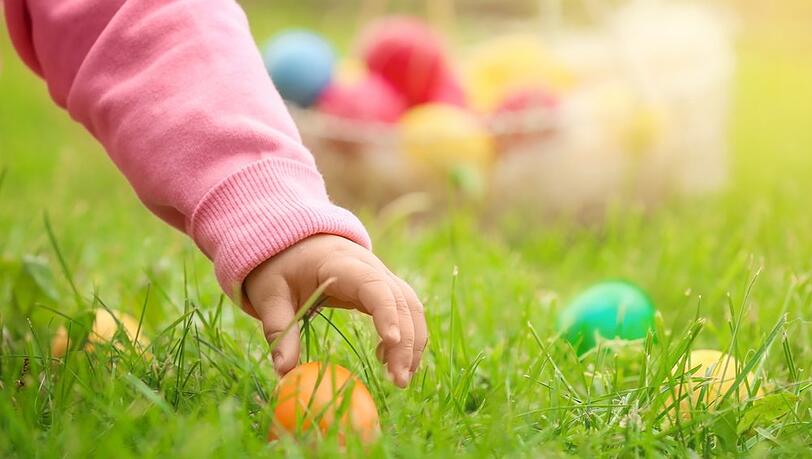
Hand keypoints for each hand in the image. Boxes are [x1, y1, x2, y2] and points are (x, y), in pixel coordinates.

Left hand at [244, 234, 426, 387]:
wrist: (296, 243)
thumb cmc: (281, 268)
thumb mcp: (270, 295)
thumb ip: (279, 329)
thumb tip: (283, 371)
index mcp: (340, 264)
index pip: (374, 285)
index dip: (386, 312)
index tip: (390, 342)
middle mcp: (371, 267)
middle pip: (401, 301)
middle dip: (405, 341)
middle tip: (398, 381)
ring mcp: (381, 276)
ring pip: (411, 307)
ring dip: (413, 342)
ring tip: (401, 379)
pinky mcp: (384, 289)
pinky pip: (406, 310)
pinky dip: (408, 336)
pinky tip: (390, 361)